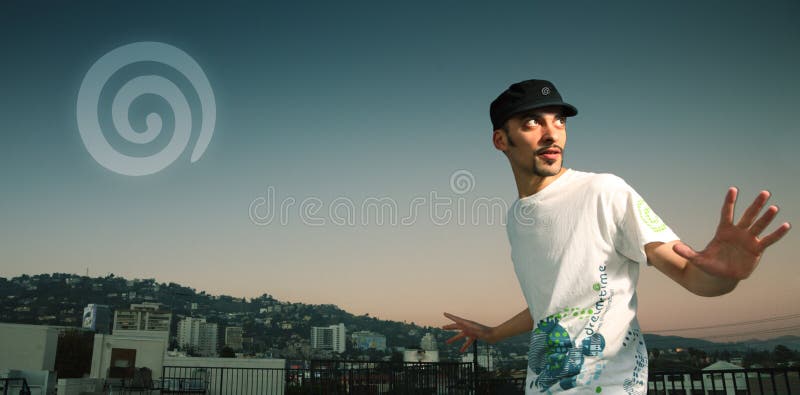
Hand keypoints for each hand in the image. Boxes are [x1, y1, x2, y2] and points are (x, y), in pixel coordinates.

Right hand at [442, 312, 493, 352]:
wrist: (495, 336)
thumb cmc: (489, 333)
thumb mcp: (481, 332)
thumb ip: (474, 330)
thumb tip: (468, 330)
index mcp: (469, 324)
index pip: (457, 320)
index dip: (450, 316)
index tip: (444, 313)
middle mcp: (469, 327)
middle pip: (457, 327)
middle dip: (449, 327)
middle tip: (442, 327)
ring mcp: (471, 331)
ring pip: (460, 335)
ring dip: (454, 339)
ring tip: (447, 342)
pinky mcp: (474, 336)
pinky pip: (467, 341)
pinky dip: (464, 346)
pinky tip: (461, 351)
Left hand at [673, 188, 790, 279]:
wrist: (722, 276)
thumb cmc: (710, 264)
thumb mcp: (697, 259)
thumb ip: (687, 253)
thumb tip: (674, 248)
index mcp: (723, 231)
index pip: (727, 213)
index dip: (730, 202)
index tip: (733, 189)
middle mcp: (738, 232)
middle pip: (748, 215)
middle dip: (755, 205)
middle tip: (765, 192)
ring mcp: (748, 240)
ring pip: (759, 225)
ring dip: (766, 217)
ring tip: (774, 207)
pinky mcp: (757, 249)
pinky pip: (768, 240)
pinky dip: (777, 233)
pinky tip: (786, 225)